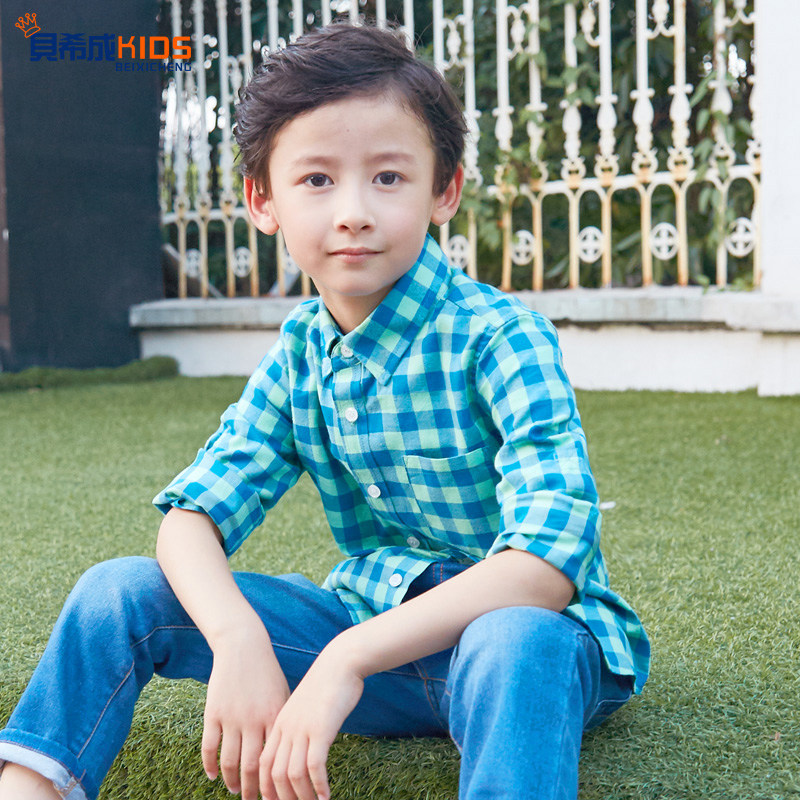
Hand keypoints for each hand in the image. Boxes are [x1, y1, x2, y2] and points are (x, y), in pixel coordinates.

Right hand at [202, 624, 290, 799]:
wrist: (244, 647)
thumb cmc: (267, 673)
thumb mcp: (283, 694)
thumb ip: (284, 721)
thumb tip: (289, 751)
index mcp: (276, 716)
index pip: (275, 759)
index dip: (274, 781)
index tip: (276, 795)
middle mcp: (254, 720)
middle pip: (251, 766)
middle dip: (252, 790)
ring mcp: (232, 717)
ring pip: (229, 761)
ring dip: (232, 781)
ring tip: (234, 791)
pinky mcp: (213, 712)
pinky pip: (209, 747)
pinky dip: (210, 765)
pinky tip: (214, 776)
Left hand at [259, 642, 364, 799]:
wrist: (341, 662)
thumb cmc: (327, 684)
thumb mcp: (304, 706)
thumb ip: (297, 725)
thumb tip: (299, 748)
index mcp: (279, 722)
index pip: (264, 763)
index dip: (266, 787)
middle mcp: (286, 728)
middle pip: (274, 774)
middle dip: (281, 799)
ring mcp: (302, 729)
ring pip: (292, 775)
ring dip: (301, 797)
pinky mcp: (321, 729)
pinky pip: (314, 766)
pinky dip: (319, 786)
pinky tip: (326, 796)